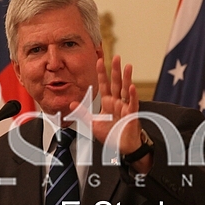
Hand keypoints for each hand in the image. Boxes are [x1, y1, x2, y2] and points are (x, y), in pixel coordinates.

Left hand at [69, 54, 150, 171]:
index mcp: (107, 102)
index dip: (102, 73)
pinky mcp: (131, 114)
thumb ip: (82, 113)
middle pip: (116, 83)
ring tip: (128, 66)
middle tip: (116, 57)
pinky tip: (132, 87)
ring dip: (127, 78)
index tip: (99, 61)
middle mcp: (117, 102)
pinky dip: (132, 96)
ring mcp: (125, 107)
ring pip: (126, 89)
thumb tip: (72, 104)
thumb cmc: (111, 135)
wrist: (122, 147)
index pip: (104, 84)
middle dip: (116, 70)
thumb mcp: (93, 123)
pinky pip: (132, 103)